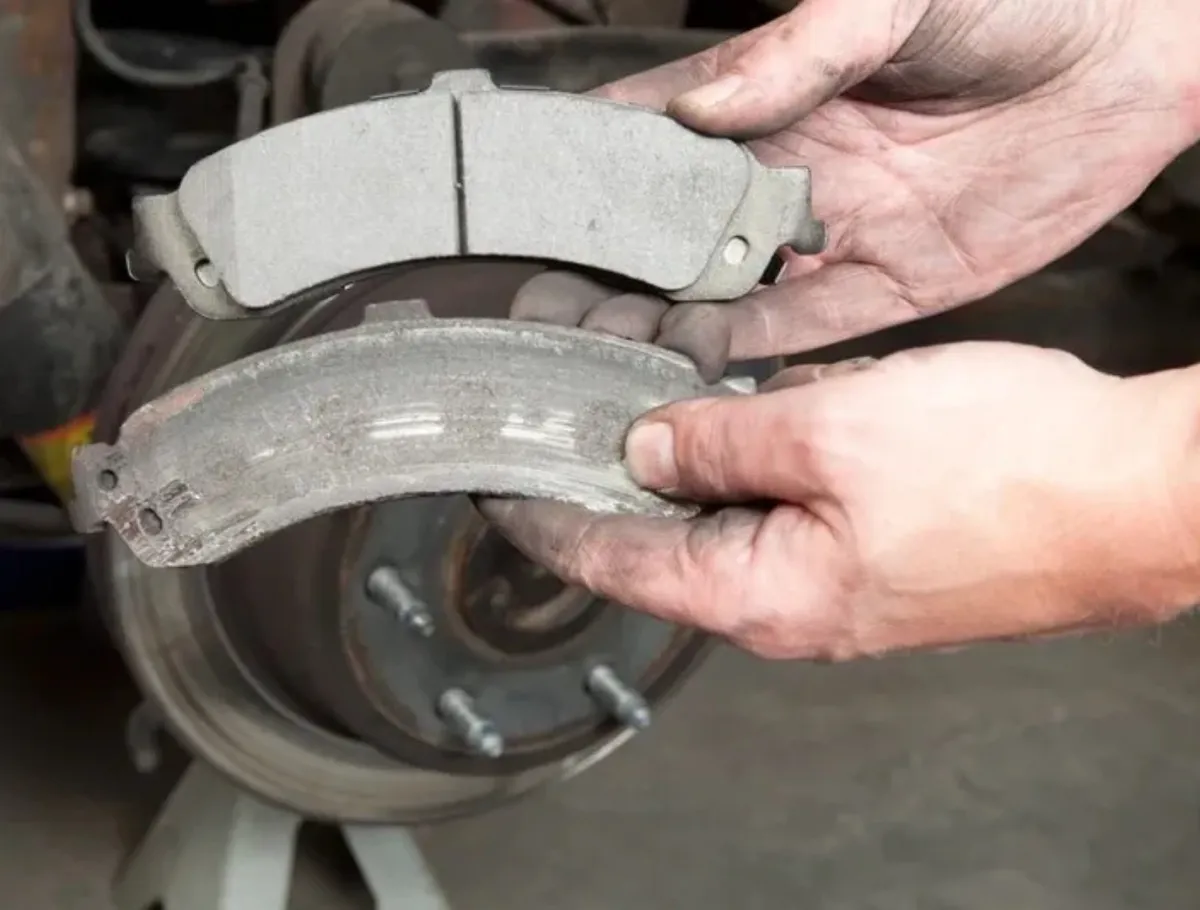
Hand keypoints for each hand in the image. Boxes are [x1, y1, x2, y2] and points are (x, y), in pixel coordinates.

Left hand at [482, 343, 1199, 658]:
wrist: (1137, 492)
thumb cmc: (1013, 473)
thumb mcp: (833, 430)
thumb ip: (722, 438)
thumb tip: (647, 445)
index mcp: (766, 594)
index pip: (618, 563)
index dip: (548, 518)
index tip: (499, 488)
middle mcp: (795, 601)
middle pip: (669, 542)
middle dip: (612, 478)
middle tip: (563, 417)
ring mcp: (840, 578)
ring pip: (734, 515)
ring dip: (690, 461)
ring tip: (641, 403)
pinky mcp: (880, 547)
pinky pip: (791, 502)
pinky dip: (755, 457)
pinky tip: (742, 412)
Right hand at [513, 0, 1199, 367]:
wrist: (1130, 57)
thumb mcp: (891, 1)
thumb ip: (795, 53)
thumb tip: (702, 108)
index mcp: (770, 98)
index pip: (653, 141)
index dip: (590, 178)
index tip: (533, 215)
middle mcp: (787, 173)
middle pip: (673, 235)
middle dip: (609, 272)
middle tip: (550, 310)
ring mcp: (830, 234)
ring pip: (724, 293)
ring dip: (663, 325)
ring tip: (600, 355)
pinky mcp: (885, 285)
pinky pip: (801, 331)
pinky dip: (746, 354)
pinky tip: (694, 372)